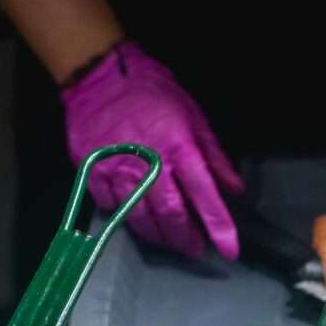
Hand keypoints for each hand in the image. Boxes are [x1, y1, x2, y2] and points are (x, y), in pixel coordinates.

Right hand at [61, 42, 242, 258]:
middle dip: (185, 238)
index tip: (229, 250)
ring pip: (139, 218)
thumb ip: (214, 157)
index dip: (219, 227)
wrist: (100, 75)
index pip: (205, 196)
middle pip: (171, 216)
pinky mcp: (92, 173)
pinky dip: (123, 215)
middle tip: (194, 248)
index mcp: (179, 149)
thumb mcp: (194, 117)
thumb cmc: (152, 91)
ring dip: (157, 235)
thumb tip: (233, 188)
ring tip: (168, 240)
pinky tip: (133, 215)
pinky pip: (110, 206)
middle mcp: (148, 165)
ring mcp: (117, 171)